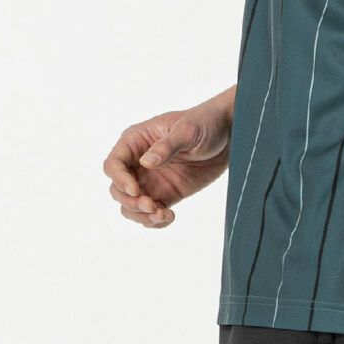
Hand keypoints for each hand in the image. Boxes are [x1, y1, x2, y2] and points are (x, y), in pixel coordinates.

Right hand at [102, 96, 231, 228]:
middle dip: (130, 202)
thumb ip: (167, 146)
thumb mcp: (187, 130)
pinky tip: (170, 217)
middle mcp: (138, 162)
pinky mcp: (165, 193)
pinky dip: (155, 221)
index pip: (114, 164)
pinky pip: (150, 213)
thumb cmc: (205, 123)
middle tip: (152, 206)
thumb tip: (145, 162)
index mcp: (136, 141)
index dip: (119, 180)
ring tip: (162, 214)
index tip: (136, 190)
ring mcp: (150, 180)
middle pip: (118, 190)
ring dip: (141, 216)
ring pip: (130, 206)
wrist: (229, 135)